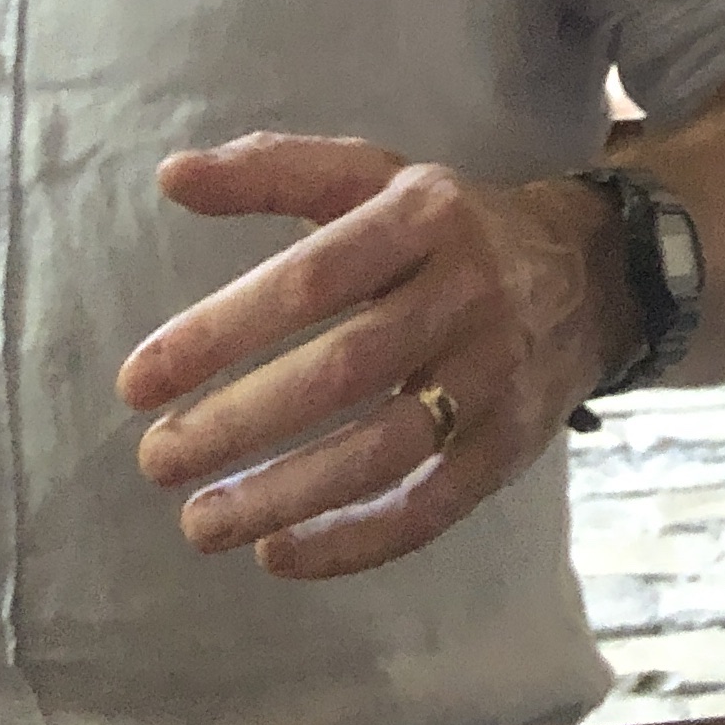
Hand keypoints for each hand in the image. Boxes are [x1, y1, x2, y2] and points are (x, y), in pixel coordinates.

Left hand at [117, 134, 631, 580]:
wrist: (587, 273)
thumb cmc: (444, 230)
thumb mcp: (374, 178)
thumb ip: (274, 171)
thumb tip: (171, 176)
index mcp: (424, 215)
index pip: (313, 276)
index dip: (223, 330)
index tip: (137, 381)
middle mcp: (466, 291)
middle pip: (347, 366)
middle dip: (241, 421)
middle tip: (156, 460)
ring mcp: (494, 374)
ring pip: (385, 447)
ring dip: (285, 492)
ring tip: (198, 524)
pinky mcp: (509, 446)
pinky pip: (430, 506)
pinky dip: (353, 541)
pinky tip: (277, 553)